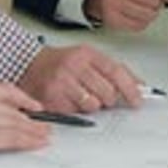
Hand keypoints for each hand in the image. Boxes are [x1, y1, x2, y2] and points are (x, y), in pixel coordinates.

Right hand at [0, 83, 50, 163]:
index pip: (7, 90)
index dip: (23, 98)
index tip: (33, 105)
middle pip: (16, 109)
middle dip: (33, 118)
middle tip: (45, 125)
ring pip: (19, 123)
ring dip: (35, 131)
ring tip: (46, 136)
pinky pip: (13, 137)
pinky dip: (28, 140)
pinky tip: (37, 143)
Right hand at [18, 44, 141, 112]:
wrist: (30, 65)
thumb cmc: (62, 63)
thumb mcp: (87, 57)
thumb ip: (112, 70)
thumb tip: (138, 85)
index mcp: (86, 53)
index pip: (115, 70)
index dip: (130, 87)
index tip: (137, 100)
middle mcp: (74, 65)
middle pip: (107, 91)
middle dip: (109, 99)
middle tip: (102, 97)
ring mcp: (62, 82)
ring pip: (93, 105)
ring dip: (93, 106)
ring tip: (82, 96)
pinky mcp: (53, 99)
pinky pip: (76, 113)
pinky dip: (77, 111)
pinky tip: (70, 100)